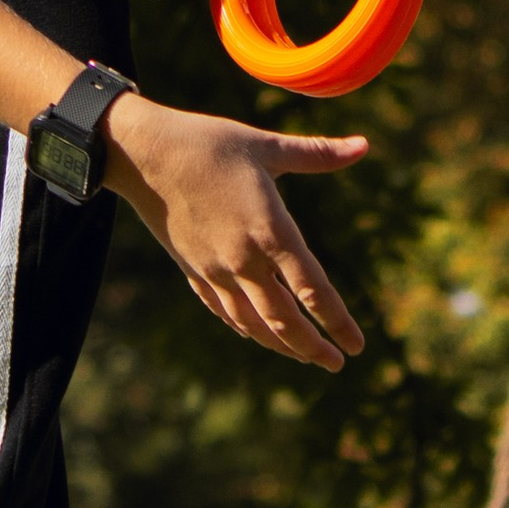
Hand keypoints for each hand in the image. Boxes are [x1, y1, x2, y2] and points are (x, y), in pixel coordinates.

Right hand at [105, 97, 368, 371]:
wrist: (144, 154)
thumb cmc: (209, 143)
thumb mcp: (266, 146)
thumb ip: (317, 154)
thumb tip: (364, 145)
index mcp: (270, 231)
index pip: (313, 289)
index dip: (338, 321)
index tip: (357, 346)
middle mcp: (244, 260)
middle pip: (284, 321)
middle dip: (313, 347)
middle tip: (336, 364)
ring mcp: (215, 270)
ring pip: (253, 323)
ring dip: (282, 345)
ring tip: (304, 356)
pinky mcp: (193, 269)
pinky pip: (224, 310)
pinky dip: (245, 328)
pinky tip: (256, 334)